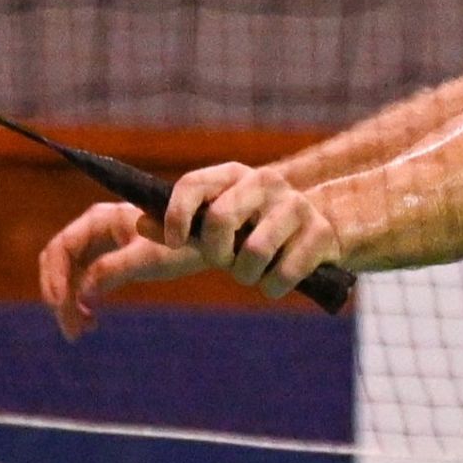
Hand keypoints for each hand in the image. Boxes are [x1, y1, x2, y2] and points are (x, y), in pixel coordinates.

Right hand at [38, 197, 208, 339]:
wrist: (206, 242)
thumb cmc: (181, 245)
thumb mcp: (148, 258)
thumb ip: (113, 270)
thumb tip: (81, 294)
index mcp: (99, 219)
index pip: (61, 248)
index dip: (54, 278)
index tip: (60, 307)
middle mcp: (94, 229)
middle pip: (59, 264)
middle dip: (60, 297)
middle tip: (72, 332)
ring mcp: (100, 244)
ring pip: (69, 276)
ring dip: (69, 304)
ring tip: (80, 332)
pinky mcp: (108, 259)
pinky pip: (83, 281)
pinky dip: (82, 302)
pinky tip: (91, 322)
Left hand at [168, 162, 341, 299]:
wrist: (321, 231)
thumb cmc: (255, 231)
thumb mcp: (217, 225)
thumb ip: (180, 226)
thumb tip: (140, 224)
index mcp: (232, 175)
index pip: (192, 185)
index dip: (175, 215)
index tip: (172, 242)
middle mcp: (264, 181)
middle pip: (220, 219)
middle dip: (216, 253)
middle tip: (224, 262)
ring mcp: (295, 205)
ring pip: (253, 253)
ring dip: (246, 276)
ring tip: (253, 272)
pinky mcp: (320, 233)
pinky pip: (282, 275)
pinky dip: (274, 287)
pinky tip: (279, 279)